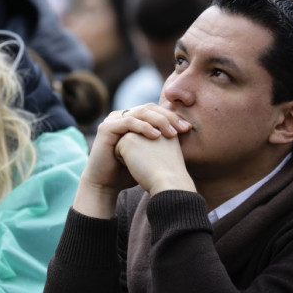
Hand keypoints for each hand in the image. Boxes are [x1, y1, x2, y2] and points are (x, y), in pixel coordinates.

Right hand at [74, 104, 190, 217]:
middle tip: (182, 128)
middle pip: (149, 108)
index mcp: (131, 119)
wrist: (105, 184)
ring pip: (140, 113)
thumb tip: (185, 135)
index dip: (171, 117)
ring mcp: (112, 120)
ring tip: (172, 133)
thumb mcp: (148, 154)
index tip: (188, 128)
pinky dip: (144, 127)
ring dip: (159, 121)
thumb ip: (160, 142)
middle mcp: (121, 116)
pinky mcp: (106, 128)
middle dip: (168, 117)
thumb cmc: (127, 172)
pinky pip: (128, 122)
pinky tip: (156, 136)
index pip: (154, 111)